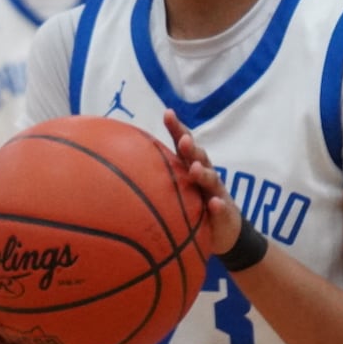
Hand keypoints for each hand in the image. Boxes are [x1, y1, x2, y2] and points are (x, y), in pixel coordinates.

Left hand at [162, 108, 239, 254]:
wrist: (223, 230)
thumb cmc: (192, 206)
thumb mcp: (174, 191)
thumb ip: (154, 180)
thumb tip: (117, 171)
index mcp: (191, 167)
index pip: (184, 145)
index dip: (177, 128)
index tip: (168, 113)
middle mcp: (205, 176)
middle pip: (199, 157)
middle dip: (191, 148)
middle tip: (183, 141)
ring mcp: (216, 193)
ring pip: (211, 180)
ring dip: (204, 173)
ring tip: (196, 169)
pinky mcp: (225, 212)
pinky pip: (221, 209)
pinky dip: (218, 206)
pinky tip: (214, 203)